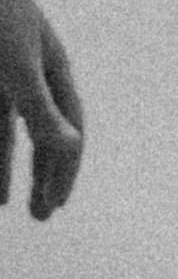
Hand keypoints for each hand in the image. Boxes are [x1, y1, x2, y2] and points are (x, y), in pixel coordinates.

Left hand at [0, 0, 83, 219]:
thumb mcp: (16, 63)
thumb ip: (40, 107)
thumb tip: (70, 147)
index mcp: (52, 67)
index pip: (68, 130)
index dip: (64, 170)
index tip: (55, 205)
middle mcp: (30, 71)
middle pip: (42, 134)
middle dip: (41, 176)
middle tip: (40, 215)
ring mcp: (1, 69)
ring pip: (7, 129)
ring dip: (4, 166)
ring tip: (0, 201)